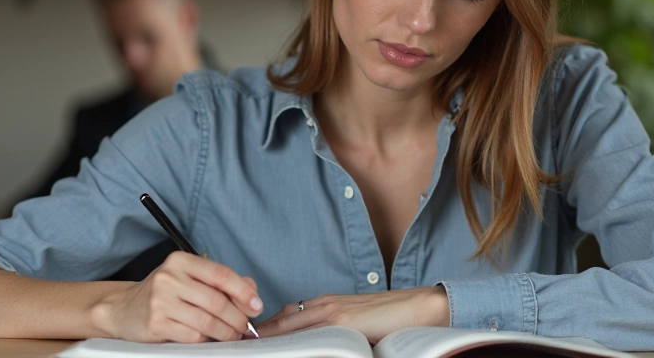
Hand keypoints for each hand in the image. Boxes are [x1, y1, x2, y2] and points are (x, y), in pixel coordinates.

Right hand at [89, 251, 262, 343]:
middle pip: (217, 301)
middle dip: (238, 318)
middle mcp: (169, 277)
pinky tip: (208, 338)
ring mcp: (160, 300)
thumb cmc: (163, 293)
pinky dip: (206, 340)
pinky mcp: (156, 323)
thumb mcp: (189, 279)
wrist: (123, 309)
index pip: (220, 274)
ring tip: (232, 334)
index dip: (243, 291)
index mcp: (181, 261)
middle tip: (245, 326)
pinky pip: (193, 335)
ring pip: (207, 321)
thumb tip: (251, 290)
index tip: (256, 305)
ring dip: (226, 332)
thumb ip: (220, 282)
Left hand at [256, 287, 448, 343]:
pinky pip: (310, 335)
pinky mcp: (344, 322)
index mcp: (325, 303)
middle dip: (258, 334)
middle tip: (235, 342)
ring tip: (250, 348)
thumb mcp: (354, 320)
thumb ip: (332, 329)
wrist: (418, 307)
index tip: (246, 339)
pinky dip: (292, 342)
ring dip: (269, 338)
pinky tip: (280, 350)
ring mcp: (332, 313)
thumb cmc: (390, 317)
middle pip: (281, 321)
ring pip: (290, 326)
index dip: (264, 329)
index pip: (285, 317)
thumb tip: (311, 344)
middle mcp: (324, 304)